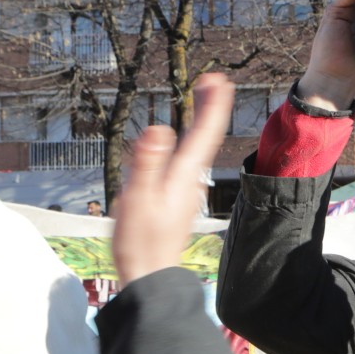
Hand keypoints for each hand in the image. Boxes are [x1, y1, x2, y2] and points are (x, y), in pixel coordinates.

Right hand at [112, 73, 233, 286]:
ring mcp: (186, 189)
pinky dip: (190, 139)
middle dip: (209, 106)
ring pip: (198, 147)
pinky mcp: (178, 198)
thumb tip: (159, 127)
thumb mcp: (137, 198)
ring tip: (200, 98)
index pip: (204, 132)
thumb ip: (147, 162)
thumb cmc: (140, 241)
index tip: (216, 79)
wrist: (150, 274)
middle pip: (204, 136)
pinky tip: (184, 138)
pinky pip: (188, 159)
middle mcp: (190, 179)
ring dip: (201, 120)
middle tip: (211, 80)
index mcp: (183, 175)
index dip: (212, 104)